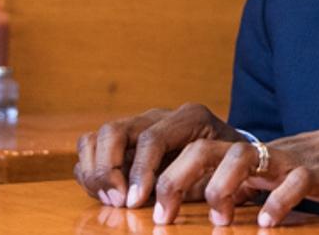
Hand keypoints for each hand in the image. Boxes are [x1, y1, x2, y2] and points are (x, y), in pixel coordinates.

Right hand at [74, 102, 237, 208]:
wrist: (229, 156)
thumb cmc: (228, 166)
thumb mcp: (226, 171)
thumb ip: (200, 178)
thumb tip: (167, 197)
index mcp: (189, 118)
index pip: (152, 139)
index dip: (140, 171)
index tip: (135, 202)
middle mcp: (158, 116)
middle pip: (114, 131)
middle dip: (107, 170)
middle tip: (118, 201)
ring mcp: (137, 126)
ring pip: (96, 137)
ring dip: (94, 171)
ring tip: (109, 198)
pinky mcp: (122, 141)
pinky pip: (90, 149)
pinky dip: (88, 173)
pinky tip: (105, 194)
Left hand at [175, 112, 318, 227]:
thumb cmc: (311, 171)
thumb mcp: (265, 181)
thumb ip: (235, 189)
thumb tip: (191, 208)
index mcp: (243, 157)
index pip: (191, 153)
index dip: (163, 178)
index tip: (146, 212)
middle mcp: (259, 154)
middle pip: (204, 150)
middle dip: (175, 181)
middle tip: (162, 218)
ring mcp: (288, 161)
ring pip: (243, 158)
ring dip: (220, 189)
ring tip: (217, 222)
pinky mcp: (318, 172)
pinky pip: (294, 182)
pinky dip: (277, 202)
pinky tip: (266, 224)